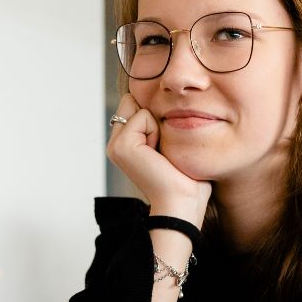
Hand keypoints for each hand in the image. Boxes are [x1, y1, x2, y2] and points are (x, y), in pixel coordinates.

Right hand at [106, 94, 211, 222]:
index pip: (136, 104)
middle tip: (162, 150)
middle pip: (134, 101)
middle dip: (154, 118)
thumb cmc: (185, 178)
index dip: (156, 117)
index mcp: (125, 143)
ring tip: (160, 153)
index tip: (163, 147)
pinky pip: (143, 116)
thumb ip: (160, 122)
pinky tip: (157, 154)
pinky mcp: (121, 145)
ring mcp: (115, 144)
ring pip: (138, 107)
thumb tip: (164, 99)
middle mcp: (116, 143)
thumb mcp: (170, 143)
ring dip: (157, 125)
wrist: (182, 202)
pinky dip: (156, 131)